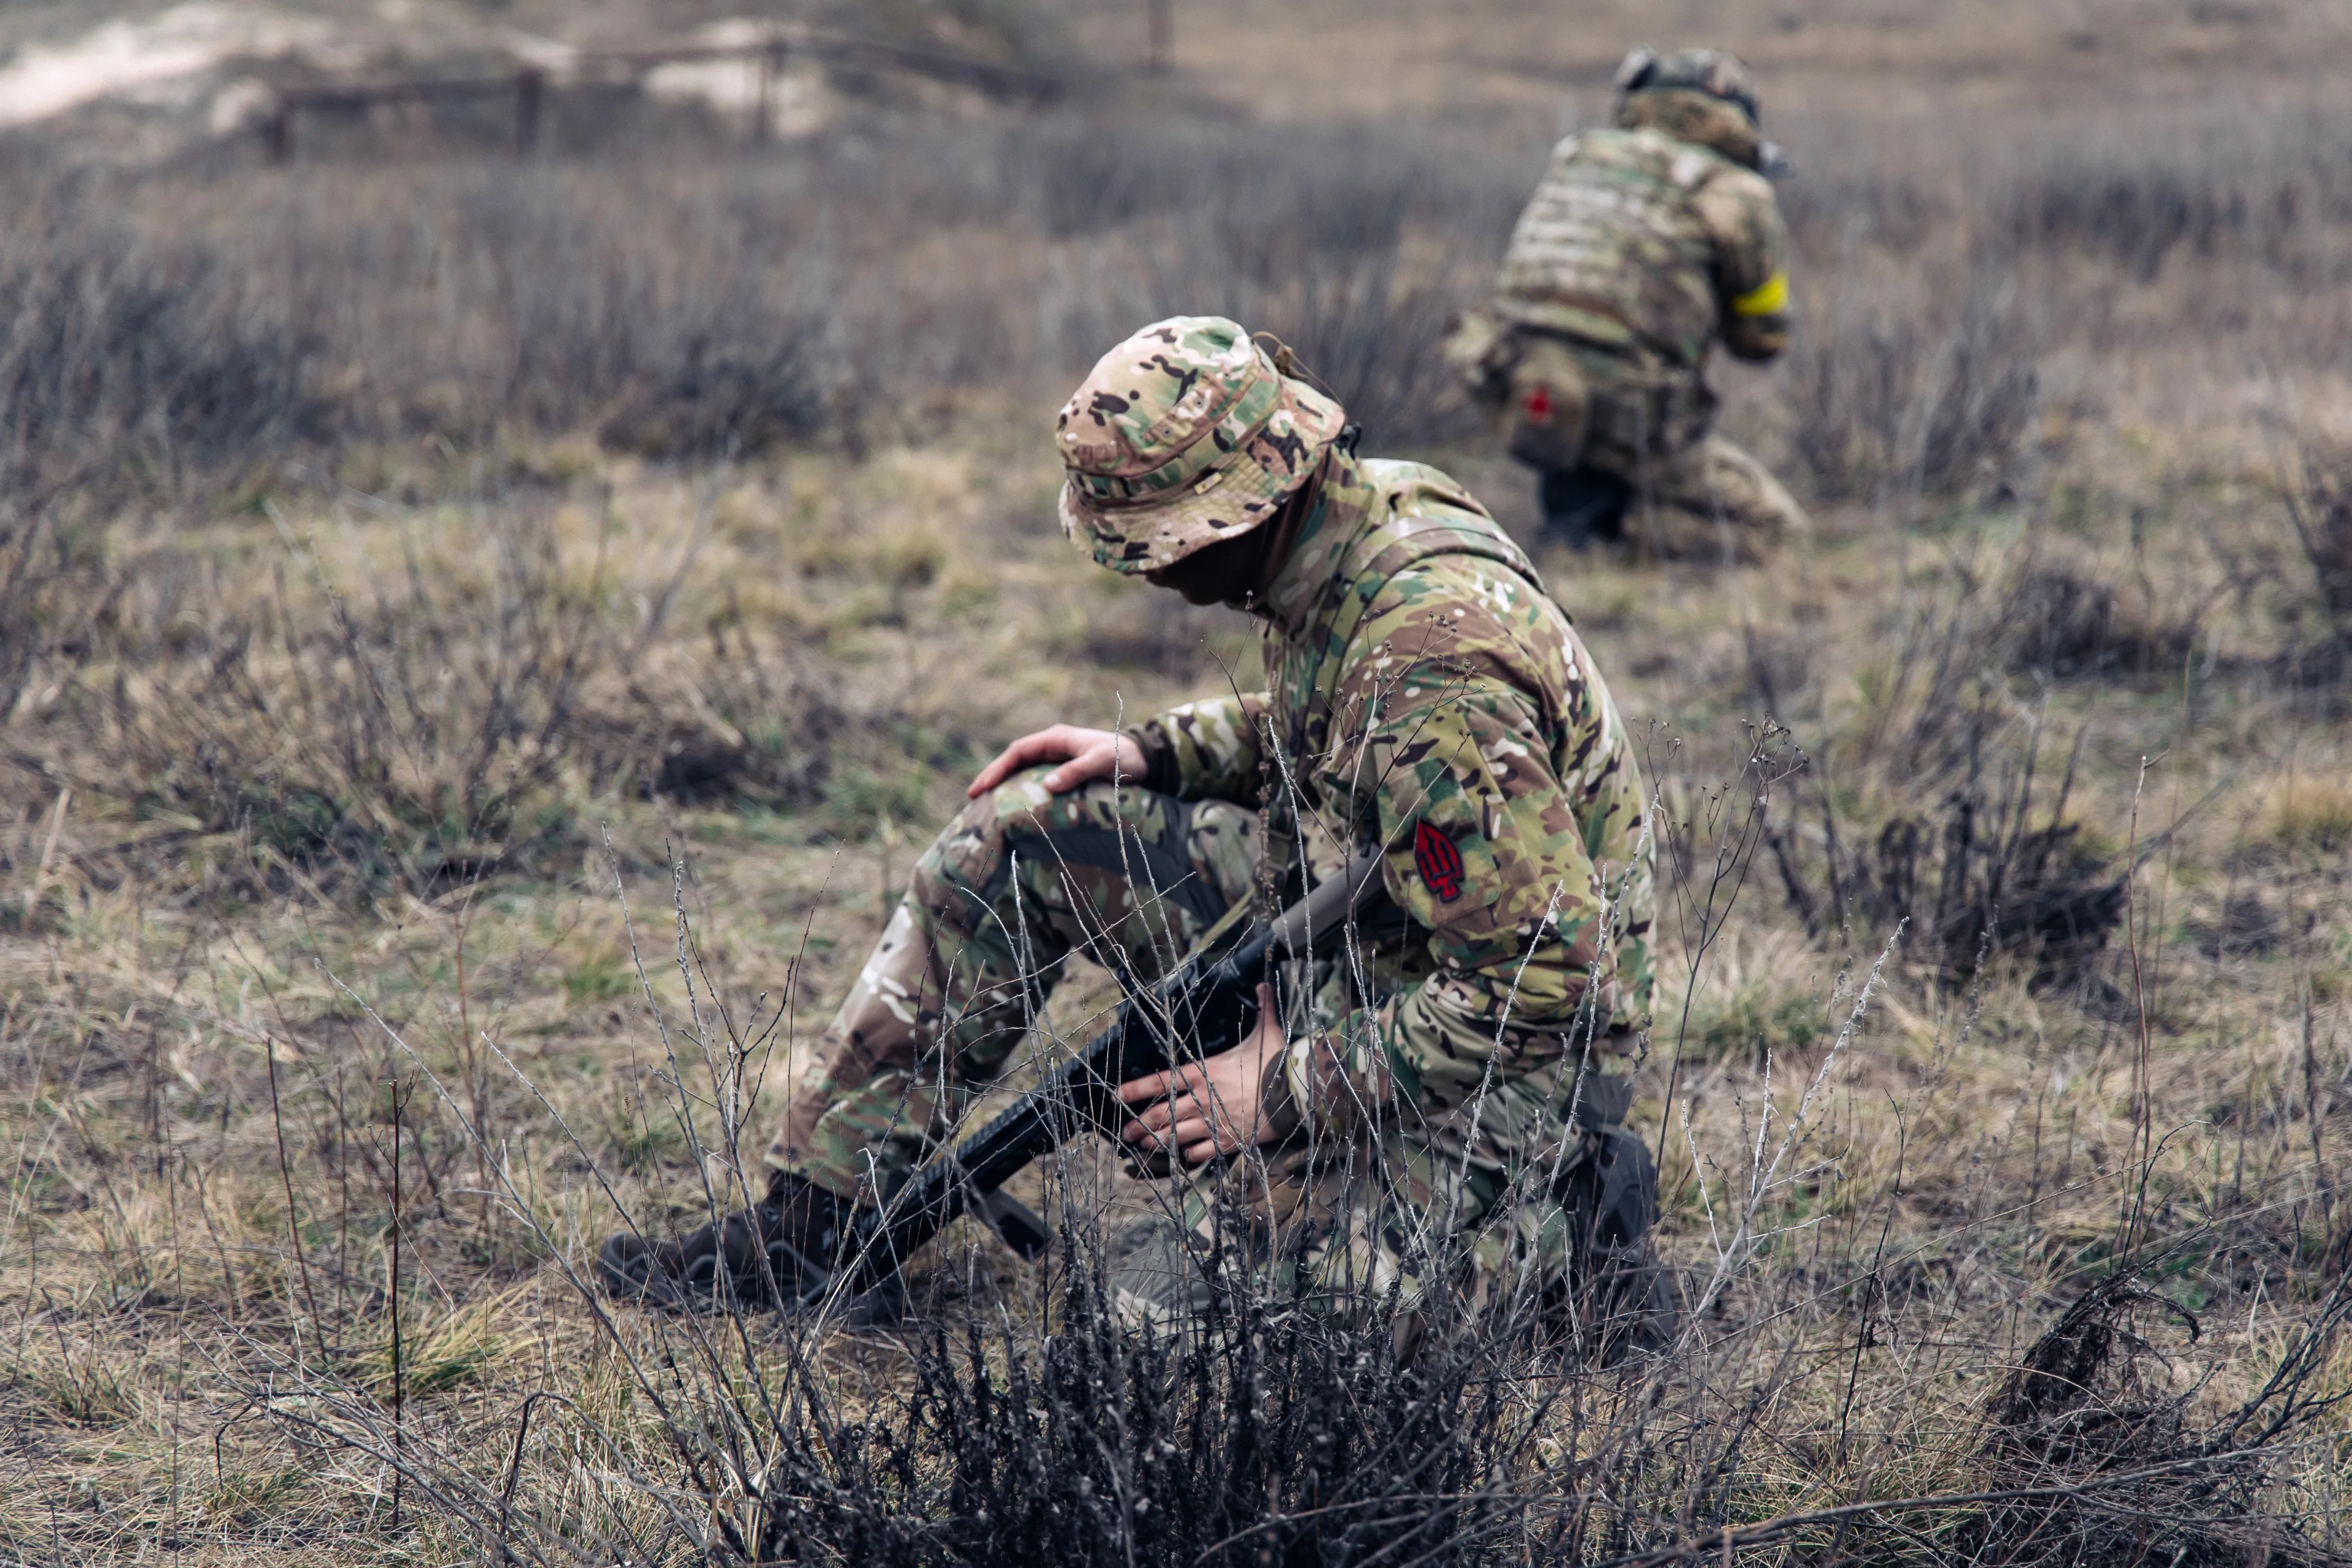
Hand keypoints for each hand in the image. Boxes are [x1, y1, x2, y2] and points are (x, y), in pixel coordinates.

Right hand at [966, 724, 1147, 798]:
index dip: (997, 768)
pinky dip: (1021, 791)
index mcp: (1056, 738)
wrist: (1147, 759)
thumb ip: (1077, 771)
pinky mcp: (1064, 772)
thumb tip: (1048, 785)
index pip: (1018, 751)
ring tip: (985, 804)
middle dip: (993, 776)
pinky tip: (1012, 806)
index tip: (981, 787)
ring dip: (1004, 784)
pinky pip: (1035, 780)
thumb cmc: (1126, 758)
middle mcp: (1053, 746)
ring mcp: (1057, 759)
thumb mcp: (1102, 763)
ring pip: (1023, 770)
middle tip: (972, 798)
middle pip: (1014, 760)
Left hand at [1116, 984, 1286, 1164]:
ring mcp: (1214, 1122)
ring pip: (1175, 1136)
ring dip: (1157, 1141)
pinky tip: (1184, 1154)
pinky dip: (1189, 1155)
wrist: (1297, 1092)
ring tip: (1144, 1145)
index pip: (1160, 1080)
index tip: (1117, 1095)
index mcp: (1204, 1071)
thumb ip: (1262, 1007)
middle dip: (1140, 1124)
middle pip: (1161, 1114)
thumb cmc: (1278, 1061)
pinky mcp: (1229, 1141)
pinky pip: (1201, 1153)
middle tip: (1126, 1132)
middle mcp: (1203, 1098)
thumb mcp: (1267, 1031)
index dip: (1135, 1089)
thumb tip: (1264, 983)